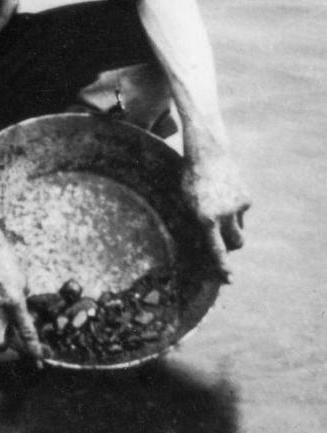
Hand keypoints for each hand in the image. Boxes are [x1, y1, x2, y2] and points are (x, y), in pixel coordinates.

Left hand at [181, 121, 249, 276]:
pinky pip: (242, 214)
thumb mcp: (185, 202)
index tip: (230, 279)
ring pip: (240, 230)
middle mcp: (223, 214)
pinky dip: (235, 210)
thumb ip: (194, 223)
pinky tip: (223, 195)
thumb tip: (200, 246)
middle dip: (232, 247)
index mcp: (204, 217)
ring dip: (232, 229)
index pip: (216, 249)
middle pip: (236, 243)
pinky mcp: (246, 198)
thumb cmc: (190, 180)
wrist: (208, 153)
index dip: (223, 266)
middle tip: (225, 244)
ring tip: (219, 212)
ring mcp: (237, 206)